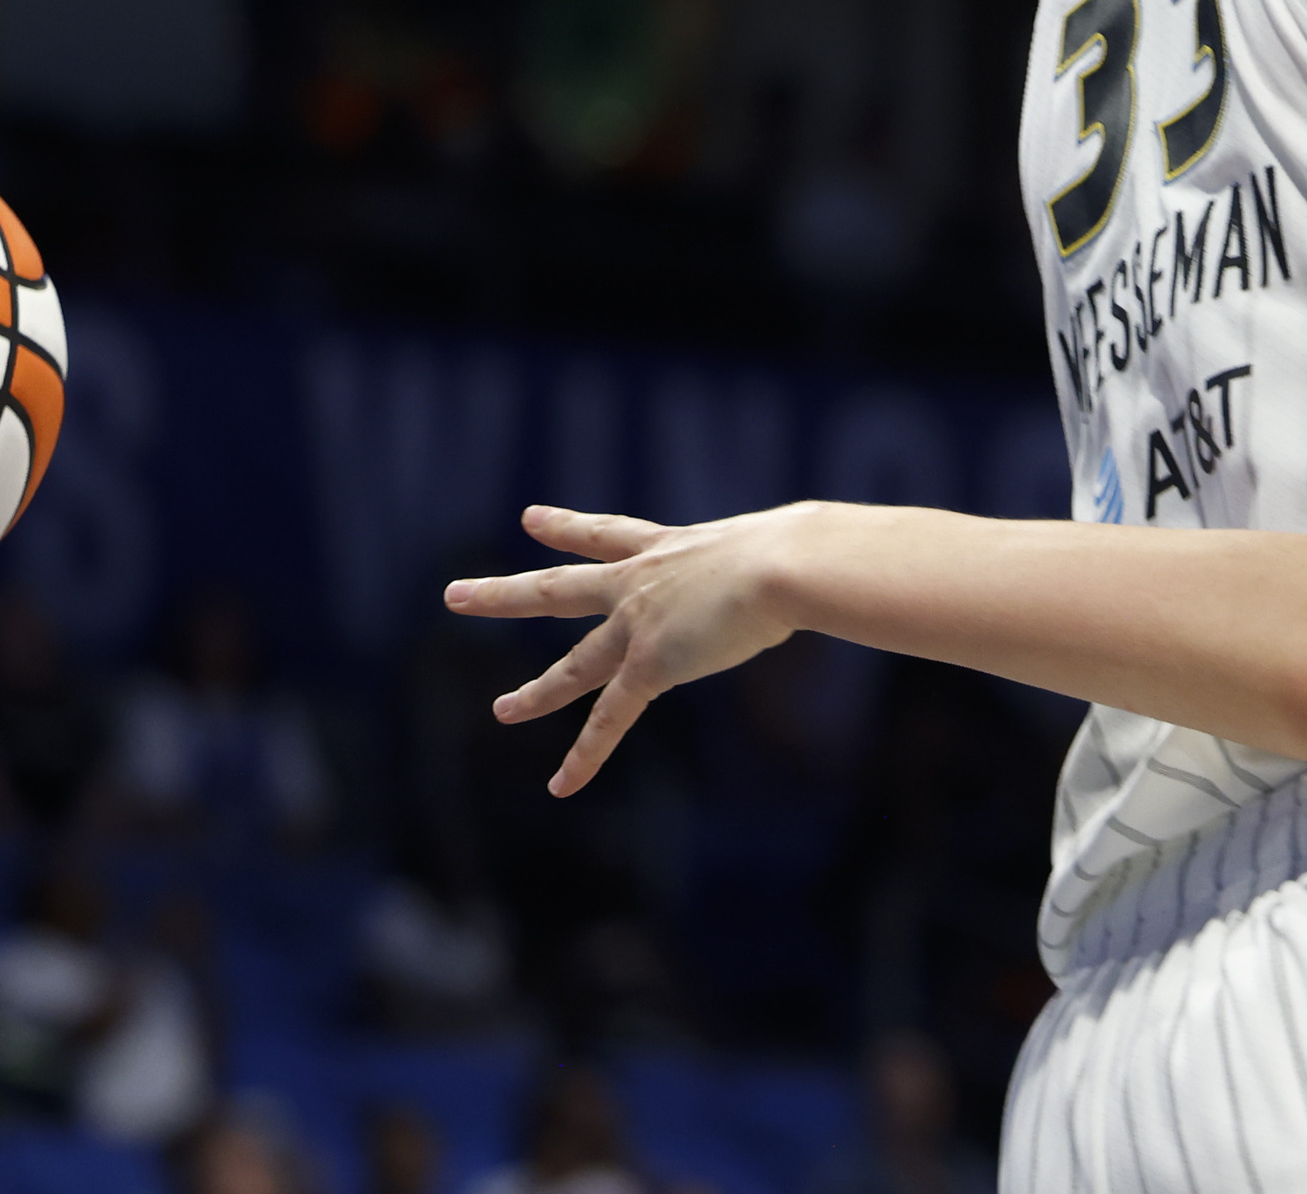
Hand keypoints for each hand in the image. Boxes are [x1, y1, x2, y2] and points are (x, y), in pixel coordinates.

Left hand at [445, 503, 815, 795]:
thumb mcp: (792, 545)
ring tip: (500, 710)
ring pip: (572, 662)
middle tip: (455, 593)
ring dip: (534, 692)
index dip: (566, 528)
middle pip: (559, 589)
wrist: (788, 563)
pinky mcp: (650, 665)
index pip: (608, 536)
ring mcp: (639, 623)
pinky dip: (586, 755)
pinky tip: (561, 786)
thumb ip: (800, 557)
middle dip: (505, 593)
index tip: (529, 519)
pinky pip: (609, 719)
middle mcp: (643, 582)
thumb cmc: (809, 549)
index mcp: (671, 549)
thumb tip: (851, 559)